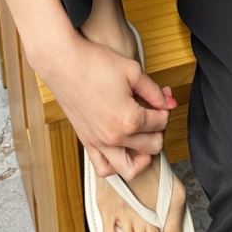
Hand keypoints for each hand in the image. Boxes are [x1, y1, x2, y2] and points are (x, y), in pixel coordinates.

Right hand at [35, 32, 177, 182]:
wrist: (63, 63)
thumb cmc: (94, 64)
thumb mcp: (133, 72)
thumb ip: (155, 91)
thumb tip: (169, 102)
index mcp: (129, 119)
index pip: (161, 121)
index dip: (165, 107)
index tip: (163, 97)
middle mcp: (114, 137)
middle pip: (152, 145)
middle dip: (159, 129)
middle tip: (155, 112)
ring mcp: (99, 142)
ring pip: (129, 169)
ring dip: (142, 158)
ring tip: (145, 141)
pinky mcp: (86, 141)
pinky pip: (103, 167)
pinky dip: (116, 166)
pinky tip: (122, 151)